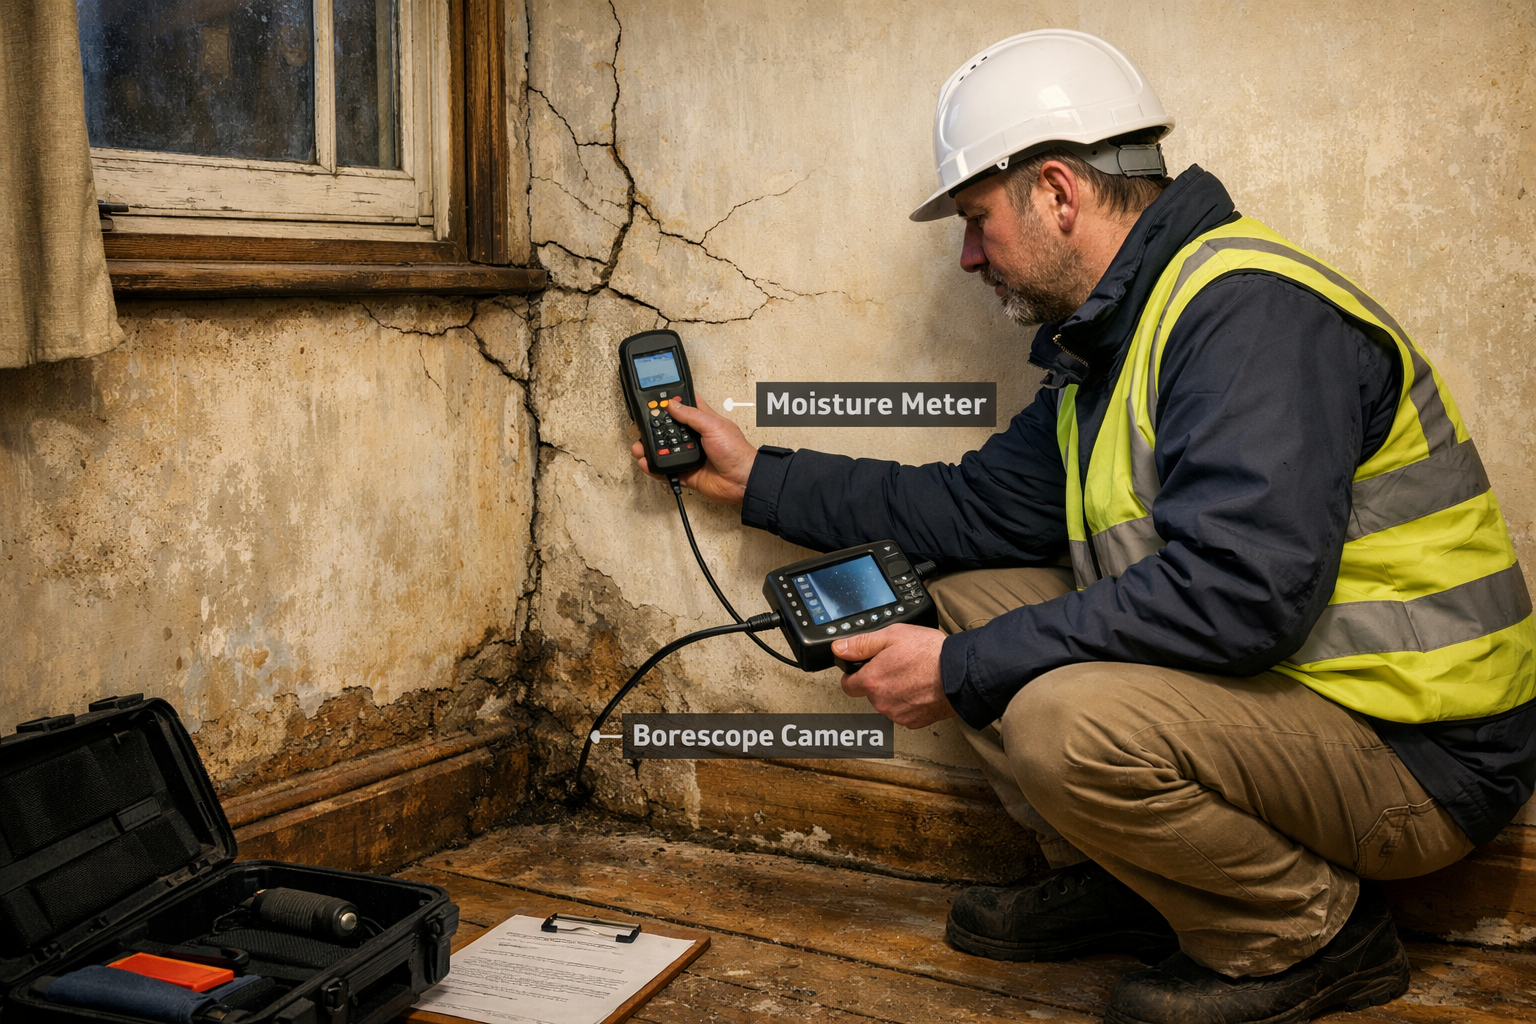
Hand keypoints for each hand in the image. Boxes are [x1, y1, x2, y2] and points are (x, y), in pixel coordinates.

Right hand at [631, 397, 757, 504]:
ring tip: (639, 447)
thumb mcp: (713, 426)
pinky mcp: (686, 472)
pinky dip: (655, 468)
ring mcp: (689, 455)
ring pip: (664, 450)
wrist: (742, 480)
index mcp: (703, 421)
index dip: (670, 402)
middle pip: (668, 430)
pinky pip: (666, 470)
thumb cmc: (737, 451)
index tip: (655, 400)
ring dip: (650, 448)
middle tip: (642, 427)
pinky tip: (646, 463)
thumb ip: (691, 415)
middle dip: (654, 428)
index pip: (684, 407)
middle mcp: (694, 437)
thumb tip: (672, 404)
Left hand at [833, 625, 953, 728]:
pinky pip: (904, 712)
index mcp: (872, 680)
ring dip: (895, 692)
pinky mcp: (914, 722)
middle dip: (879, 681)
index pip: (847, 685)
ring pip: (887, 703)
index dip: (854, 675)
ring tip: (913, 675)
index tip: (863, 669)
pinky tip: (921, 688)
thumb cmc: (930, 654)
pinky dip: (909, 703)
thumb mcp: (892, 635)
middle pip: (870, 693)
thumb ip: (861, 644)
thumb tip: (839, 649)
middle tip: (897, 665)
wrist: (960, 674)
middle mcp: (881, 701)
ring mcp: (897, 714)